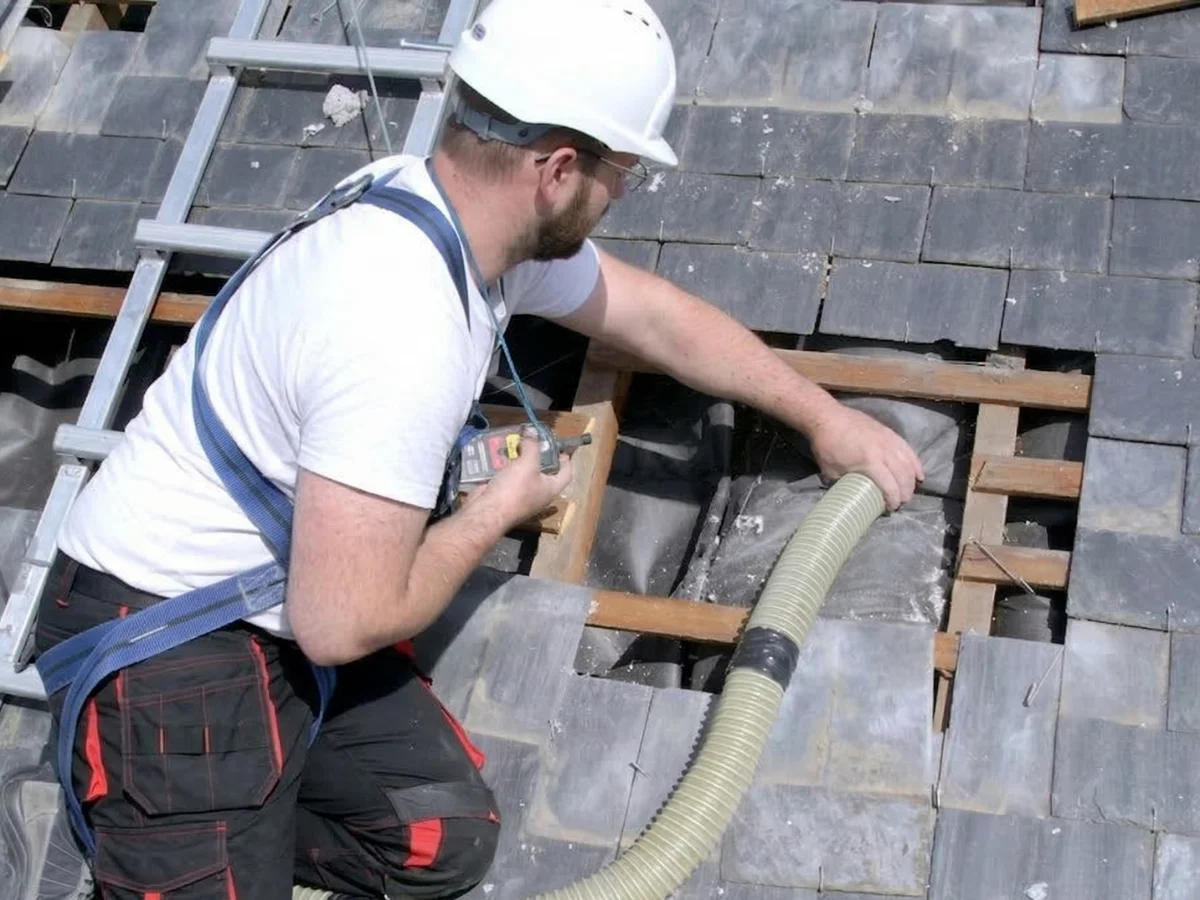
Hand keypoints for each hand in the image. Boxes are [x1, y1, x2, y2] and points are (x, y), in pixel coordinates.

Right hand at [469, 427, 573, 526]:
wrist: (488, 511)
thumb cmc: (515, 489)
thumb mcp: (528, 464)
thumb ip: (532, 446)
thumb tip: (532, 431)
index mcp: (550, 489)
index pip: (566, 474)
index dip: (566, 461)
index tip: (562, 448)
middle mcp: (538, 493)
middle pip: (542, 471)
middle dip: (536, 455)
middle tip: (532, 440)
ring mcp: (520, 495)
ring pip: (521, 472)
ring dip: (517, 458)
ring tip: (513, 443)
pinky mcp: (503, 494)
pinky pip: (505, 476)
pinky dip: (502, 465)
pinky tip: (497, 454)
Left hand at [807, 406, 924, 511]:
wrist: (827, 417)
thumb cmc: (827, 445)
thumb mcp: (831, 471)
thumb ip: (843, 484)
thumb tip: (850, 496)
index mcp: (869, 462)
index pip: (889, 485)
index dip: (894, 500)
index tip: (891, 509)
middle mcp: (884, 451)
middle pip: (903, 475)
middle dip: (905, 492)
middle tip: (902, 502)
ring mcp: (888, 439)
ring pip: (909, 462)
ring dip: (912, 479)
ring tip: (910, 491)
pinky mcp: (889, 432)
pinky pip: (908, 449)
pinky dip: (915, 462)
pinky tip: (919, 473)